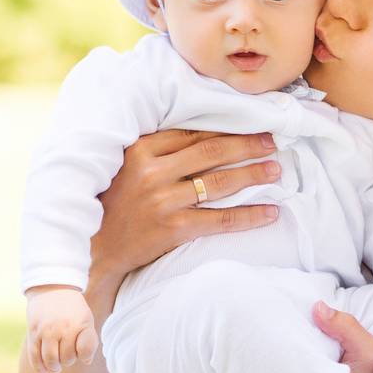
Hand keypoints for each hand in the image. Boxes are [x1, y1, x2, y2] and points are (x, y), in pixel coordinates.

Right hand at [26, 285, 100, 372]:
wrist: (52, 288)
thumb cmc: (73, 309)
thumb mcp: (86, 319)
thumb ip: (89, 340)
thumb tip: (86, 361)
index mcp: (80, 324)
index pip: (85, 352)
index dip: (84, 356)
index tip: (81, 352)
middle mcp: (63, 327)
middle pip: (67, 359)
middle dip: (68, 361)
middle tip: (66, 356)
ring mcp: (46, 330)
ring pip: (51, 360)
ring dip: (54, 367)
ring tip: (56, 366)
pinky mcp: (33, 331)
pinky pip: (34, 355)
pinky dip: (39, 367)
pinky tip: (43, 372)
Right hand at [89, 128, 282, 284]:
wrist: (96, 248)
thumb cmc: (114, 203)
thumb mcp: (126, 166)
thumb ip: (156, 149)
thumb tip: (200, 134)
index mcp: (141, 149)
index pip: (193, 133)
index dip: (226, 128)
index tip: (250, 124)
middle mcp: (153, 172)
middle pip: (212, 152)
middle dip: (247, 145)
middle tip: (272, 142)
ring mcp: (165, 201)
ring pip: (220, 183)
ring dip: (253, 175)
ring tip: (276, 170)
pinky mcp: (174, 229)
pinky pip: (221, 220)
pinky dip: (249, 216)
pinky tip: (270, 212)